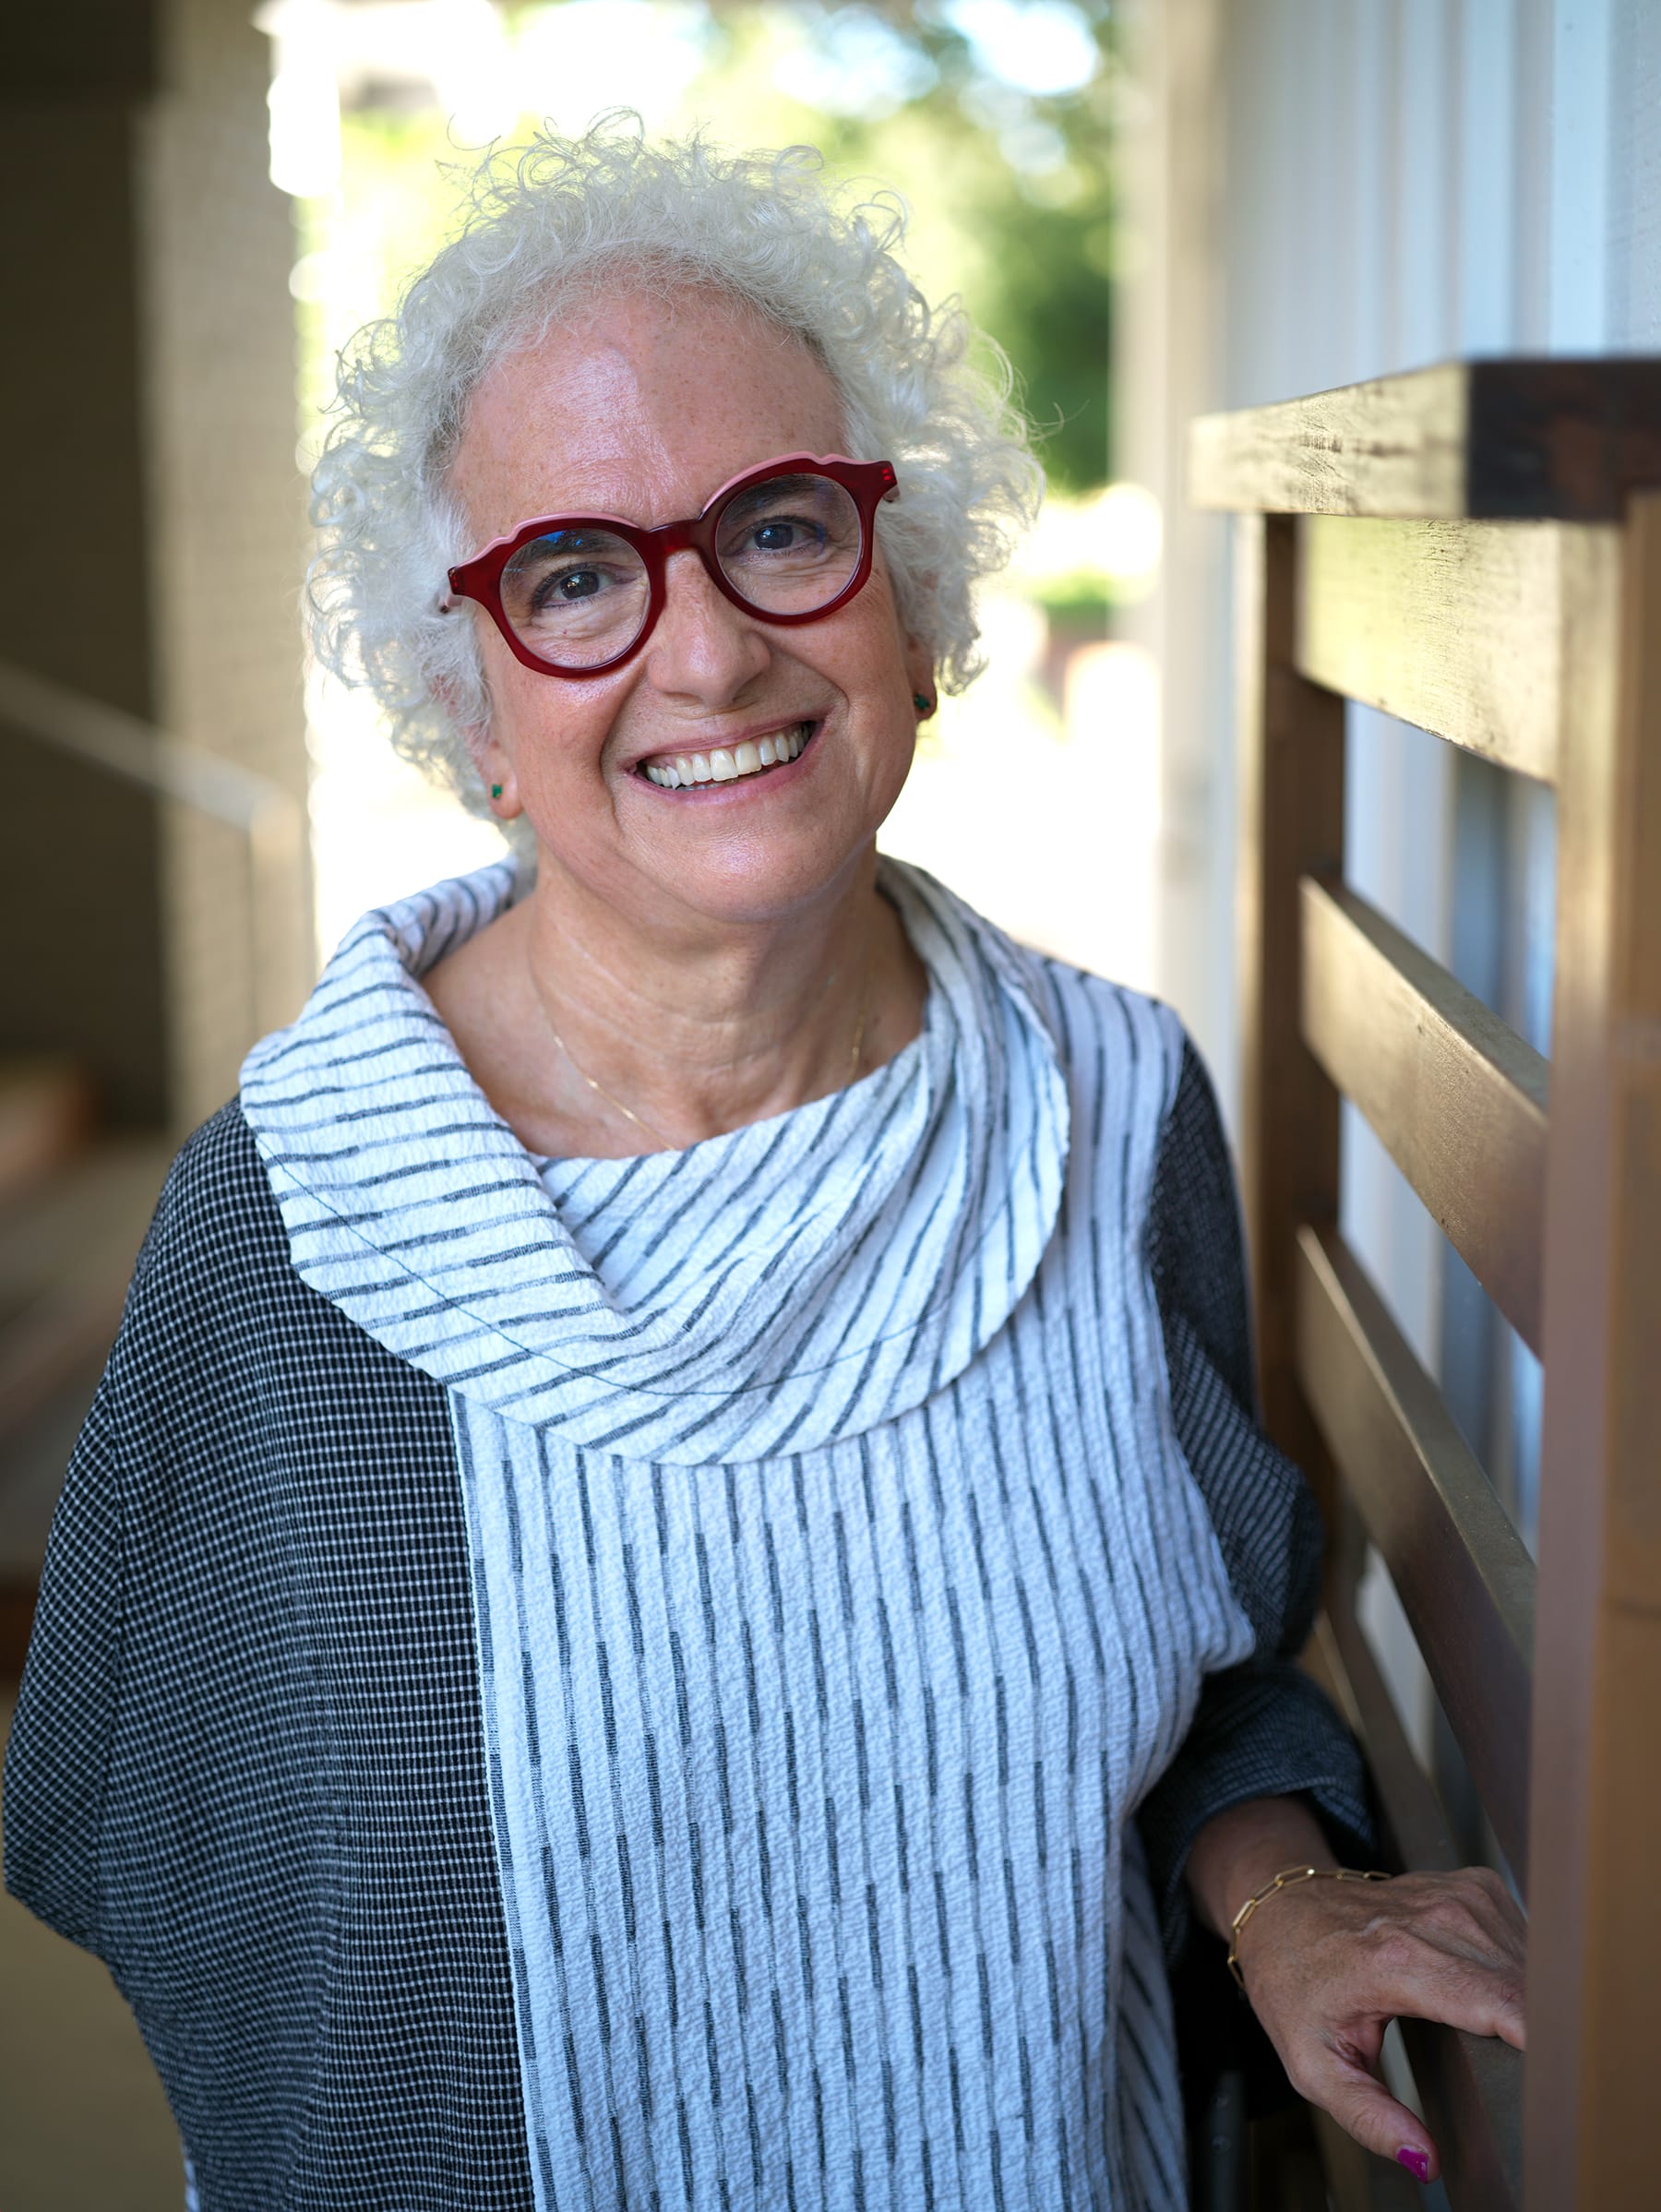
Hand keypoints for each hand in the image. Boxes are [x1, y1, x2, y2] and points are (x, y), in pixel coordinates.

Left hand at [1231, 1862, 1525, 2184]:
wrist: (1280, 1909)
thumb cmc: (1294, 1983)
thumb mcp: (1313, 2064)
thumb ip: (1367, 2117)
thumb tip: (1424, 2159)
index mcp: (1398, 1962)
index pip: (1505, 2004)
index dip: (1542, 2044)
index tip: (1554, 2084)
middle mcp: (1433, 1919)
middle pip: (1527, 1986)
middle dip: (1542, 2034)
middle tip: (1528, 2080)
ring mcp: (1454, 1895)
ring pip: (1532, 1960)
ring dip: (1533, 2002)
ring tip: (1502, 2037)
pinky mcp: (1468, 1886)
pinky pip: (1521, 1935)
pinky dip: (1521, 1968)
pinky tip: (1492, 1987)